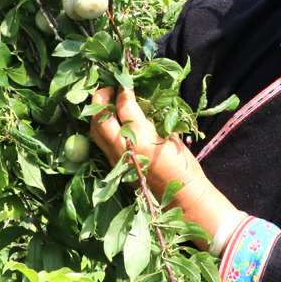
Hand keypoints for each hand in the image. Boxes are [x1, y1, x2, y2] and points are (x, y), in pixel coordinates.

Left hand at [91, 87, 237, 246]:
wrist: (184, 200)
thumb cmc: (184, 168)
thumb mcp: (171, 137)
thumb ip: (153, 120)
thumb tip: (142, 105)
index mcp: (141, 137)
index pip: (123, 105)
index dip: (123, 89)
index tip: (126, 81)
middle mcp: (124, 148)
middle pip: (100, 117)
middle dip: (101, 97)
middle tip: (109, 88)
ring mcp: (117, 161)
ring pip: (95, 132)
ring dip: (98, 115)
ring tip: (107, 104)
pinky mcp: (116, 170)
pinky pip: (101, 145)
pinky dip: (102, 131)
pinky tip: (112, 124)